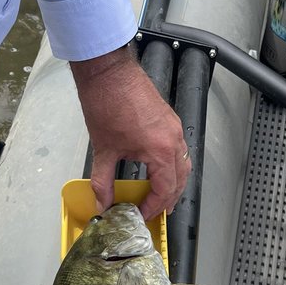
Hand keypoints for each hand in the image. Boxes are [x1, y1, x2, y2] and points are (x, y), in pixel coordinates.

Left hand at [70, 45, 190, 220]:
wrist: (107, 71)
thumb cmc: (107, 103)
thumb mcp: (103, 150)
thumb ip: (103, 182)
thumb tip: (102, 202)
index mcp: (160, 150)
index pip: (165, 189)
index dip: (154, 206)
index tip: (142, 213)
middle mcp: (173, 139)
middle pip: (180, 179)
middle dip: (169, 199)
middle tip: (157, 212)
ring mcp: (173, 127)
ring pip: (183, 164)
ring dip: (175, 183)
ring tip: (162, 196)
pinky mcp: (169, 119)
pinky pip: (179, 149)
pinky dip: (173, 165)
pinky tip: (160, 170)